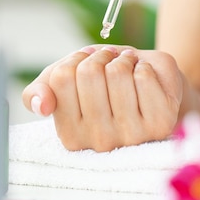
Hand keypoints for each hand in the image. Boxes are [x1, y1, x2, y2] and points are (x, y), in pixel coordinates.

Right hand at [22, 45, 182, 151]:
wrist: (150, 86)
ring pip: (117, 72)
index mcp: (70, 136)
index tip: (87, 66)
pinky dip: (144, 65)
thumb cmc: (103, 84)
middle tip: (110, 64)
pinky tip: (146, 78)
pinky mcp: (160, 124)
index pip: (62, 78)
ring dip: (124, 60)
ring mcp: (132, 136)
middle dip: (101, 57)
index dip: (77, 60)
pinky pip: (144, 76)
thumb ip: (39, 91)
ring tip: (128, 70)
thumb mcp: (63, 83)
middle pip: (89, 73)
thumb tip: (41, 105)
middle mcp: (100, 142)